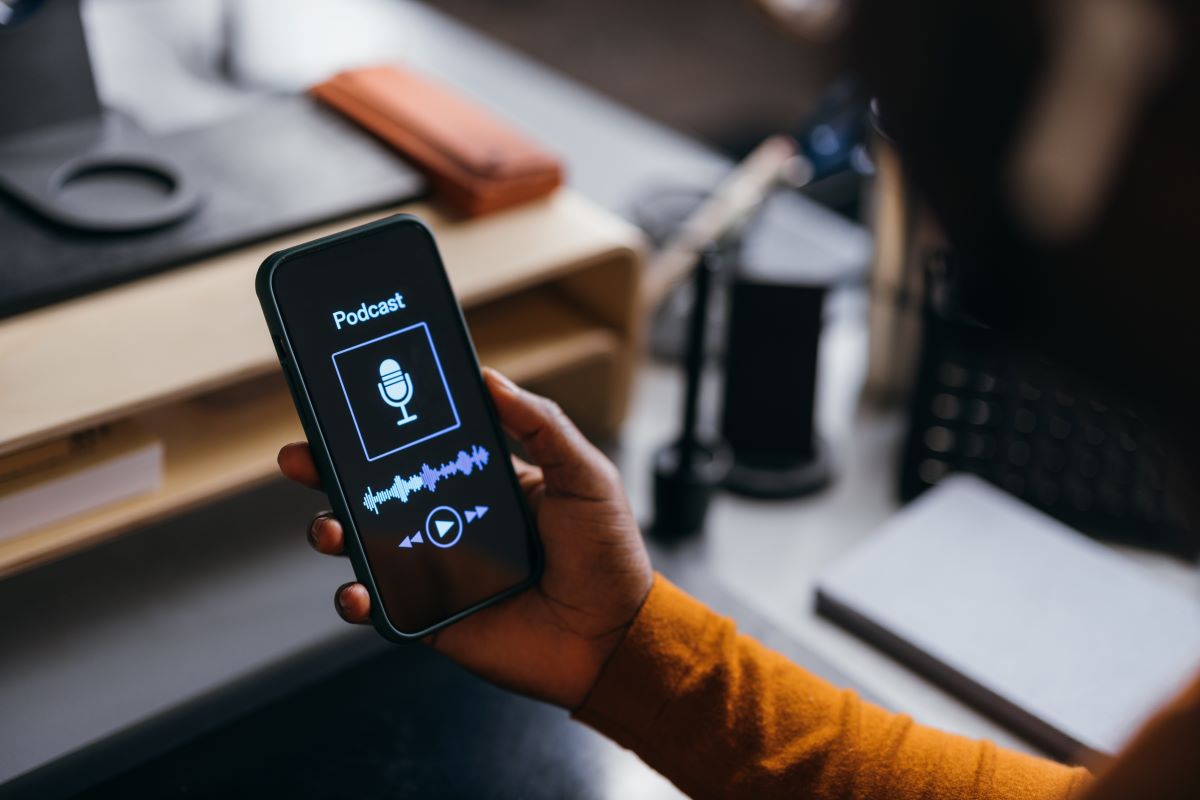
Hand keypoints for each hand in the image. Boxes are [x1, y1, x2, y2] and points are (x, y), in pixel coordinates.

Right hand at [277, 368, 652, 708]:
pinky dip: (354, 599)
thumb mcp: (585, 475)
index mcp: (484, 483)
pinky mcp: (431, 616)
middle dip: (330, 472)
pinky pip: (379, 606)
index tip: (347, 405)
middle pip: (376, 491)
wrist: (615, 638)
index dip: (381, 429)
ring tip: (328, 527)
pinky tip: (353, 590)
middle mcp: (452, 521)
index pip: (421, 447)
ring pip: (366, 544)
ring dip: (332, 529)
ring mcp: (438, 570)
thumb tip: (492, 378)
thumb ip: (542, 424)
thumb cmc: (608, 556)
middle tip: (302, 458)